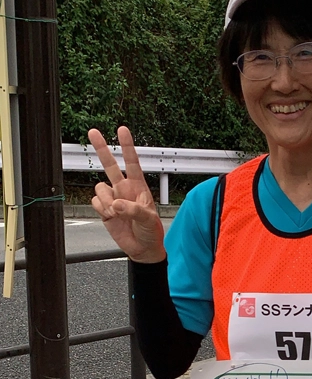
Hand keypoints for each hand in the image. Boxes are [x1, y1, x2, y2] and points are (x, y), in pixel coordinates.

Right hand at [88, 125, 165, 261]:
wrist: (142, 248)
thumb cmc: (151, 231)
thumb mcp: (148, 219)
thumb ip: (132, 210)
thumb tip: (115, 204)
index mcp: (138, 186)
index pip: (132, 162)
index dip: (127, 146)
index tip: (122, 130)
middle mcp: (124, 189)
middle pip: (110, 164)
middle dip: (102, 148)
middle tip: (93, 132)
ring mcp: (113, 198)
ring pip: (100, 188)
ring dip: (106, 201)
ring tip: (116, 213)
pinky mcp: (104, 209)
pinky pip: (95, 202)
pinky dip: (101, 209)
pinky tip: (110, 216)